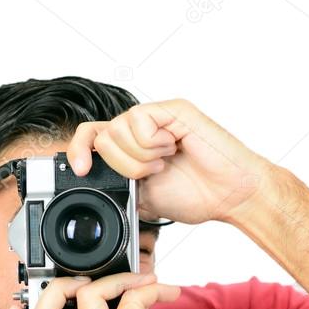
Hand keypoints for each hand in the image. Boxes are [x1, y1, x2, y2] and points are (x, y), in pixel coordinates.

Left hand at [64, 98, 273, 226]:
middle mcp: (141, 130)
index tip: (82, 170)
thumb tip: (93, 183)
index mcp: (133, 149)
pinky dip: (152, 143)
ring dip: (141, 156)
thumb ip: (121, 186)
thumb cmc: (198, 195)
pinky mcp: (171, 110)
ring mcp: (156, 118)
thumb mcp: (145, 198)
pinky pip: (139, 120)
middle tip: (152, 173)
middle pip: (102, 136)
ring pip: (117, 129)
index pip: (91, 137)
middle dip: (124, 165)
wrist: (230, 194)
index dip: (78, 150)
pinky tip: (173, 147)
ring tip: (166, 161)